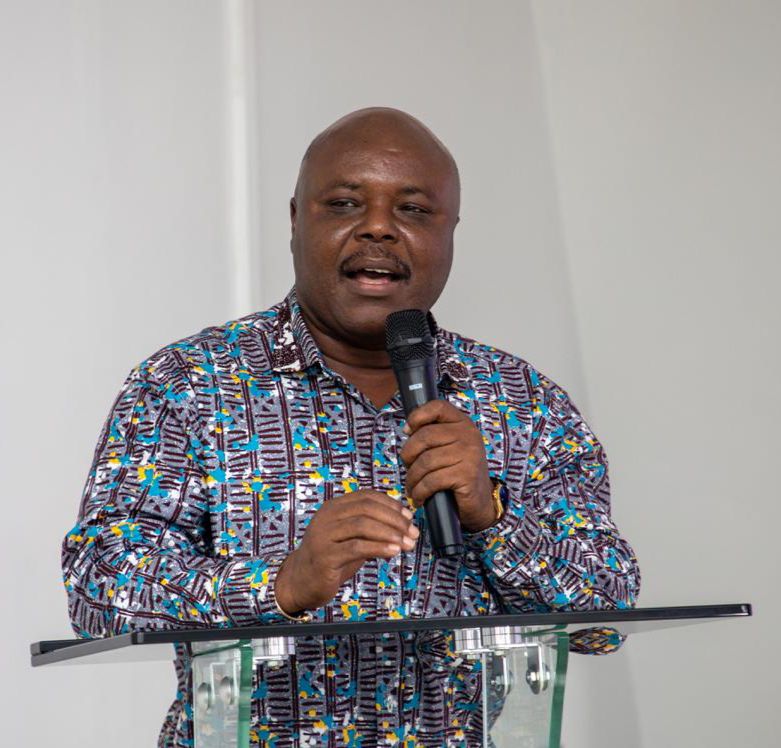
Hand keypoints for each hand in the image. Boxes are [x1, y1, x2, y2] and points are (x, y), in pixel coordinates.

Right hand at [274, 490, 418, 613]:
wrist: (300, 580)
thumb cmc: (330, 557)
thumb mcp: (350, 536)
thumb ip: (369, 527)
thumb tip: (403, 523)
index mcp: (333, 507)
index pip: (366, 497)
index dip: (391, 504)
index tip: (409, 516)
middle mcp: (327, 517)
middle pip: (367, 509)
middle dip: (395, 520)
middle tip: (412, 532)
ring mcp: (324, 536)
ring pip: (363, 525)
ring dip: (390, 534)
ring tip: (407, 543)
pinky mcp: (325, 556)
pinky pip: (357, 547)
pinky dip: (379, 547)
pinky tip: (393, 552)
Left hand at [401, 400, 495, 532]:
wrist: (481, 501)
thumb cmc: (459, 473)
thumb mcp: (450, 447)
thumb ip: (433, 435)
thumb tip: (407, 430)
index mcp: (463, 423)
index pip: (438, 407)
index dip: (418, 416)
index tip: (407, 431)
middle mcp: (468, 435)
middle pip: (424, 436)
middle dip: (408, 455)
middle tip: (407, 468)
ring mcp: (469, 454)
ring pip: (425, 461)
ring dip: (412, 478)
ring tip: (412, 487)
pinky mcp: (466, 475)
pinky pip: (431, 481)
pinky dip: (420, 491)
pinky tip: (419, 497)